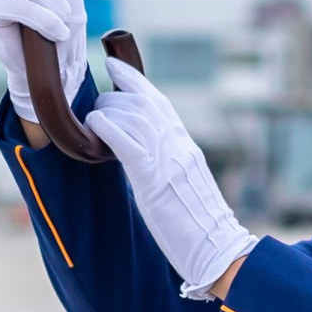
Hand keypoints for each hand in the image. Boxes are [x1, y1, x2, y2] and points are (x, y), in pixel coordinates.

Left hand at [86, 64, 255, 298]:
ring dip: (105, 113)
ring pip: (132, 116)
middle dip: (111, 98)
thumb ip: (166, 160)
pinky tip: (95, 127)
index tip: (113, 65)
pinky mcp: (155, 180)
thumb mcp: (184, 180)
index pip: (157, 99)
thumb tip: (140, 151)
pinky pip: (127, 144)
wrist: (219, 247)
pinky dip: (108, 129)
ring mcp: (168, 159)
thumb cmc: (199, 223)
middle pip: (140, 102)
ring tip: (92, 123)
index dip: (133, 78)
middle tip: (95, 109)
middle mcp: (178, 144)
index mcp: (185, 143)